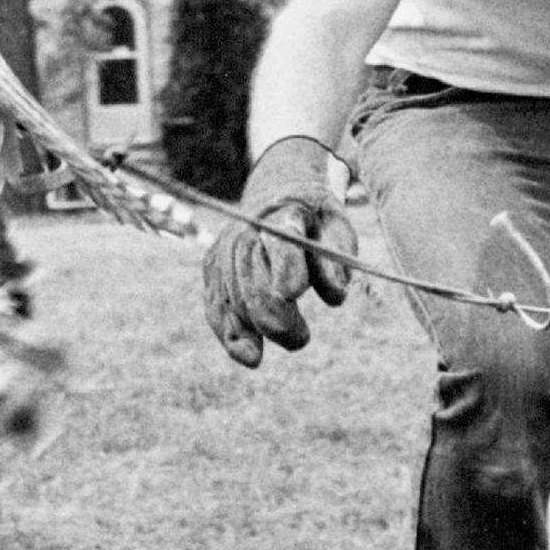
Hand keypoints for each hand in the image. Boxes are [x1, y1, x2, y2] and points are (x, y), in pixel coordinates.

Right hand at [202, 136, 359, 367]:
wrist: (276, 192)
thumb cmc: (315, 218)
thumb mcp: (337, 227)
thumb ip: (337, 261)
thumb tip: (334, 296)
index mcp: (283, 215)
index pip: (281, 247)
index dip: (286, 270)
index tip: (294, 294)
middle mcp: (245, 234)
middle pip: (254, 285)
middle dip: (278, 320)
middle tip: (303, 337)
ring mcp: (223, 253)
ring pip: (235, 304)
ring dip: (263, 331)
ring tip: (297, 338)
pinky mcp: (212, 272)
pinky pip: (216, 311)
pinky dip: (232, 337)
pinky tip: (252, 357)